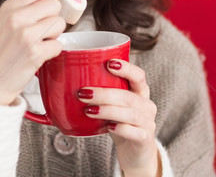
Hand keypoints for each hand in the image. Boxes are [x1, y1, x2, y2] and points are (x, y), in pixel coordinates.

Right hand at [0, 0, 67, 105]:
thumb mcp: (5, 22)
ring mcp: (26, 35)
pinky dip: (52, 51)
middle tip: (42, 30)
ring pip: (59, 24)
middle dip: (54, 17)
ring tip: (38, 43)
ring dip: (54, 35)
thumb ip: (26, 7)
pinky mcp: (35, 53)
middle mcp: (16, 18)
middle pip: (54, 5)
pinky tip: (38, 55)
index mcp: (9, 7)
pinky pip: (58, 44)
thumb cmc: (0, 52)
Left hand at [78, 60, 160, 176]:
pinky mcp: (144, 139)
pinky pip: (133, 132)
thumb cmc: (120, 123)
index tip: (109, 63)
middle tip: (84, 93)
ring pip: (130, 114)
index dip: (126, 68)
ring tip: (89, 110)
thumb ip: (102, 94)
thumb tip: (68, 81)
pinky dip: (120, 129)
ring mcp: (148, 122)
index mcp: (140, 92)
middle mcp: (147, 105)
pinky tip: (107, 127)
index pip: (138, 75)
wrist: (135, 151)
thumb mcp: (113, 105)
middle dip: (104, 93)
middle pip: (128, 96)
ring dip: (108, 110)